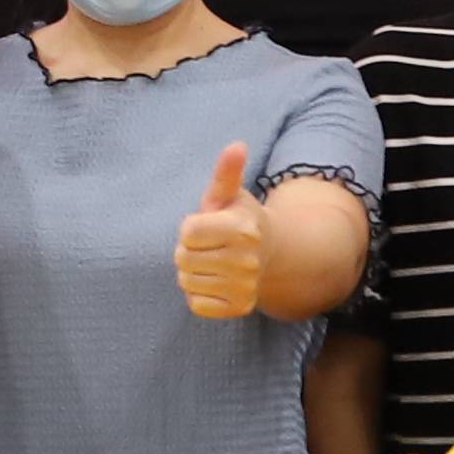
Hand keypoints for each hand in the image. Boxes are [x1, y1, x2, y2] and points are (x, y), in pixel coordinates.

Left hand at [172, 141, 269, 318]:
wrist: (270, 253)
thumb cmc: (238, 218)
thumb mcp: (230, 194)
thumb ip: (226, 173)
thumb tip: (236, 146)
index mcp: (242, 229)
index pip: (187, 233)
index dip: (190, 228)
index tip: (206, 225)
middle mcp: (247, 260)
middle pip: (183, 259)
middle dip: (188, 250)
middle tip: (207, 246)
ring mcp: (244, 287)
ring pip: (187, 282)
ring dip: (191, 272)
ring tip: (210, 262)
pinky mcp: (239, 307)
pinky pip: (196, 304)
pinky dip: (198, 294)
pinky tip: (214, 280)